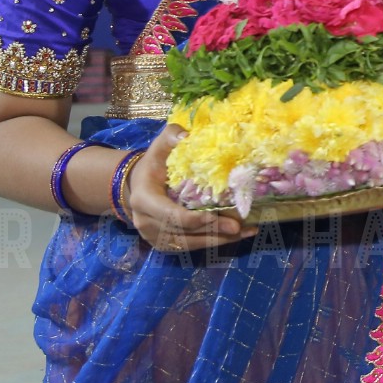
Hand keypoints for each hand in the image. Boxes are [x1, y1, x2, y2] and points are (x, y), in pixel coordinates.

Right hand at [126, 126, 257, 249]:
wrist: (136, 184)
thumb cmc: (153, 163)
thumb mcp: (159, 147)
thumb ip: (171, 137)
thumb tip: (186, 136)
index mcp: (144, 200)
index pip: (171, 215)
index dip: (196, 219)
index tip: (219, 217)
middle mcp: (146, 222)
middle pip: (184, 232)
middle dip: (213, 231)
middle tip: (240, 227)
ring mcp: (154, 236)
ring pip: (189, 244)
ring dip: (218, 240)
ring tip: (246, 232)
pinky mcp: (163, 243)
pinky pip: (189, 246)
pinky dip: (212, 243)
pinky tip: (236, 236)